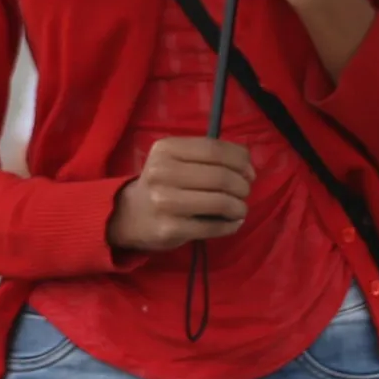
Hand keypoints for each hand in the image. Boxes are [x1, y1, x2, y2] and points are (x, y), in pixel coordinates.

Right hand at [108, 136, 255, 253]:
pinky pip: (212, 227)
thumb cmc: (162, 182)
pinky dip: (230, 225)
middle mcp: (162, 173)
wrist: (129, 216)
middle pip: (220, 176)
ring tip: (240, 209)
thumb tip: (249, 169)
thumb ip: (210, 156)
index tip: (249, 171)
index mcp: (166, 149)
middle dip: (242, 185)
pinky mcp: (170, 229)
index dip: (240, 160)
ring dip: (239, 206)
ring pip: (220, 201)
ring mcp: (164, 202)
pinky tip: (233, 222)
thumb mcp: (177, 159)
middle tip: (245, 192)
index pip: (215, 149)